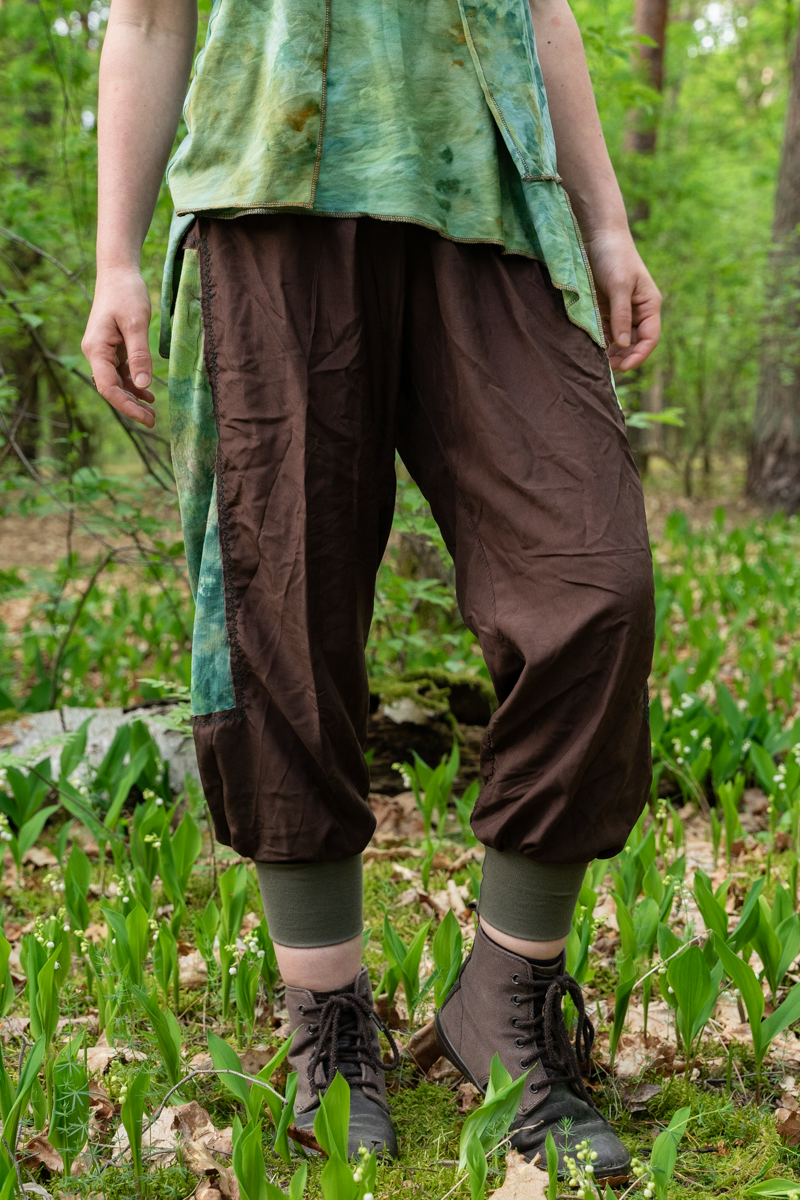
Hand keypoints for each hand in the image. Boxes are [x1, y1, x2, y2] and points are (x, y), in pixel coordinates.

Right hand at [81, 266, 154, 426]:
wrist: (118, 272)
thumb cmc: (126, 293)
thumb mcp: (136, 323)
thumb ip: (139, 354)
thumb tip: (142, 384)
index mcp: (96, 349)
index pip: (107, 387)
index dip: (126, 406)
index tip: (145, 417)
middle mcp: (96, 353)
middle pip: (111, 388)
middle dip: (131, 406)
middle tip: (153, 421)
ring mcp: (103, 351)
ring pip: (117, 382)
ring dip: (133, 397)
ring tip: (152, 412)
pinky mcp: (112, 347)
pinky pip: (122, 371)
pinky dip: (134, 383)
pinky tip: (148, 394)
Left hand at [584, 230, 661, 371]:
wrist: (598, 236)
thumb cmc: (614, 256)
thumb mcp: (619, 286)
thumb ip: (621, 315)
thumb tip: (624, 344)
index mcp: (649, 305)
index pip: (650, 337)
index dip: (639, 355)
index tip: (624, 367)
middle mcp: (638, 311)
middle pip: (635, 342)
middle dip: (624, 356)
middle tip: (608, 368)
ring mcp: (622, 311)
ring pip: (620, 340)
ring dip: (612, 352)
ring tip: (600, 362)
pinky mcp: (606, 309)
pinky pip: (606, 331)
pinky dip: (601, 341)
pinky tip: (592, 349)